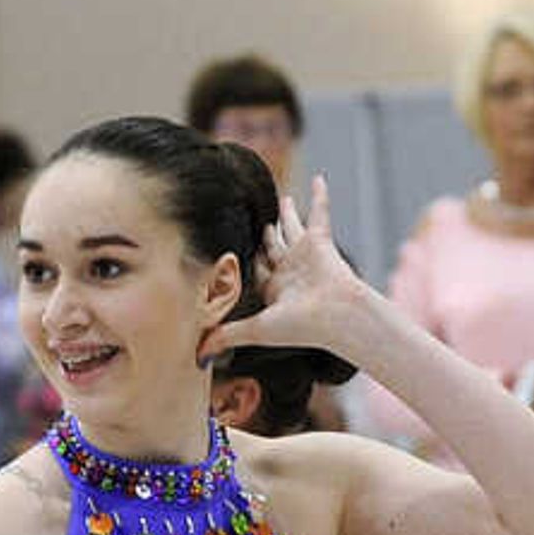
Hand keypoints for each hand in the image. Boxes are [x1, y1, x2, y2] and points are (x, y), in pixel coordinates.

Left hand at [207, 176, 382, 361]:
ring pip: (291, 230)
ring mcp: (305, 256)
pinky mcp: (320, 242)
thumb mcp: (255, 330)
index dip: (242, 264)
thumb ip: (226, 336)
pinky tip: (319, 179)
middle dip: (265, 236)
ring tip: (283, 200)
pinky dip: (320, 197)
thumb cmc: (300, 326)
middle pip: (272, 248)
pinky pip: (320, 214)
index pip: (254, 273)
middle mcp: (290, 272)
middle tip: (255, 221)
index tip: (229, 252)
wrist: (336, 314)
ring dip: (287, 216)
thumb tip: (197, 355)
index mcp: (275, 291)